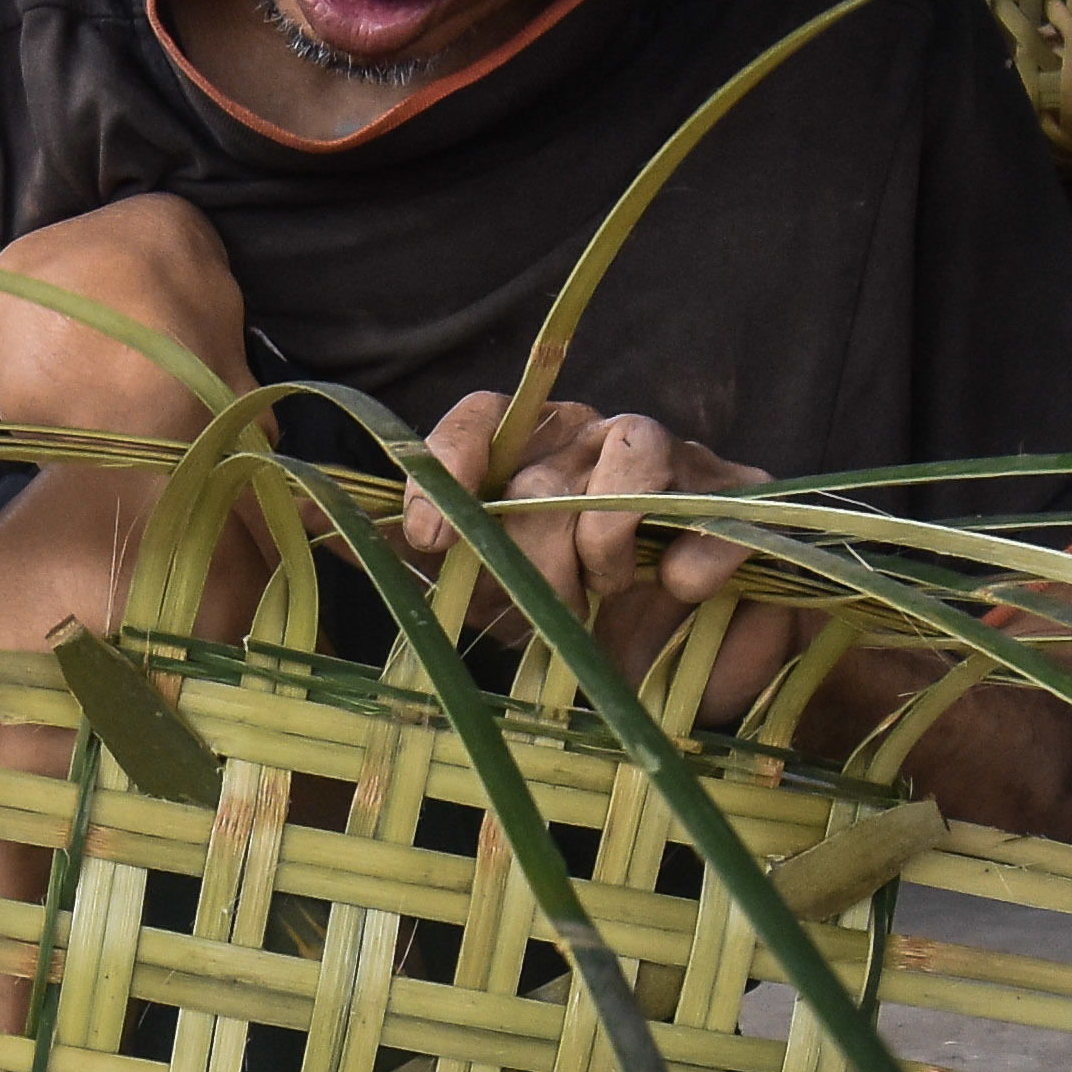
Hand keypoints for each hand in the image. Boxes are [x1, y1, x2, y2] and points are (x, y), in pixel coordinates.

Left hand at [400, 390, 781, 674]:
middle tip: (548, 605)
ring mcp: (681, 462)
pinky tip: (683, 592)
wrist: (700, 657)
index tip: (429, 538)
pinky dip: (698, 556)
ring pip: (635, 447)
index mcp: (537, 451)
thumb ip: (426, 564)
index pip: (486, 414)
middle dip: (536, 544)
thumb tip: (326, 537)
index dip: (451, 460)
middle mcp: (602, 439)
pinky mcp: (746, 502)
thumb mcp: (495, 595)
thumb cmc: (581, 614)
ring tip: (610, 587)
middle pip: (551, 462)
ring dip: (608, 529)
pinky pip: (719, 512)